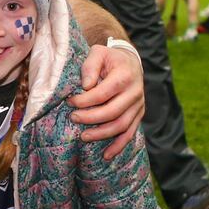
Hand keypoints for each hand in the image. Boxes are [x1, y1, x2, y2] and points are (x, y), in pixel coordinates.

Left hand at [70, 44, 144, 159]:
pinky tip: (106, 155)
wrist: (130, 62)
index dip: (85, 101)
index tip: (70, 102)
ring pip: (121, 126)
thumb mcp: (98, 53)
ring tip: (83, 137)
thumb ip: (90, 65)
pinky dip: (119, 146)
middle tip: (73, 118)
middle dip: (90, 118)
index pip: (103, 93)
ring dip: (102, 134)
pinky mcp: (138, 115)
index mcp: (125, 76)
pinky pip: (130, 133)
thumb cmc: (110, 59)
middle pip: (112, 112)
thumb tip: (86, 85)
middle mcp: (135, 92)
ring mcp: (138, 105)